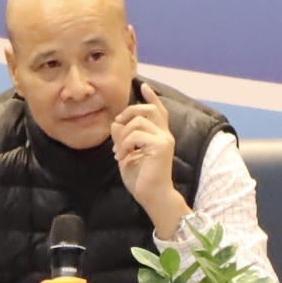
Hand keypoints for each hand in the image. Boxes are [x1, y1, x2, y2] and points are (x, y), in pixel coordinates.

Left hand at [111, 83, 189, 236]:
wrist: (153, 196)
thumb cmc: (142, 179)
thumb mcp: (127, 153)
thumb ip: (123, 138)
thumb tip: (116, 123)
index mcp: (160, 136)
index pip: (159, 111)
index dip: (151, 97)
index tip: (144, 86)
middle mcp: (165, 135)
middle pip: (148, 110)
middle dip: (129, 113)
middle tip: (118, 124)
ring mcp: (164, 140)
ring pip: (137, 122)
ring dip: (123, 136)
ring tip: (119, 152)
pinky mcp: (160, 146)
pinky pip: (135, 135)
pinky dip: (124, 145)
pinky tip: (122, 157)